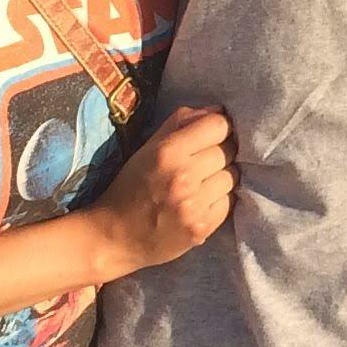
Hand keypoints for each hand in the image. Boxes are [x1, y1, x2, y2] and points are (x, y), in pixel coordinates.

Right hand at [82, 105, 235, 278]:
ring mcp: (193, 205)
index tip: (212, 136)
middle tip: (202, 164)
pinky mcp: (202, 227)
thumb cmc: (131, 187)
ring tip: (200, 185)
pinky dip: (219, 201)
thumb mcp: (148, 148)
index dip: (218, 128)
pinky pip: (230, 202)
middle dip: (219, 154)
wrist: (114, 236)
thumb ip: (181, 123)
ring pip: (232, 176)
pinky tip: (200, 203)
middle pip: (228, 151)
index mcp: (167, 152)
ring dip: (221, 178)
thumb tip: (218, 110)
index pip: (218, 126)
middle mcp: (182, 177)